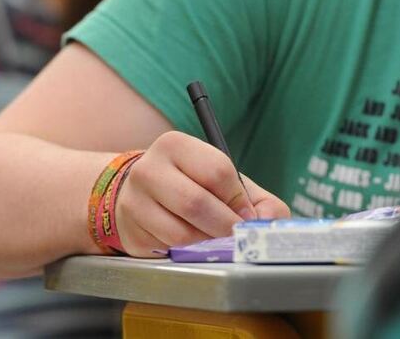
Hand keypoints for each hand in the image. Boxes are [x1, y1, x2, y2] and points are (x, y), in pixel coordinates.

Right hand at [116, 131, 289, 256]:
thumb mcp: (224, 181)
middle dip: (225, 226)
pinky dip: (187, 253)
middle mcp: (148, 169)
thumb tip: (268, 224)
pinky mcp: (131, 232)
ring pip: (181, 234)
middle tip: (236, 236)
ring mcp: (134, 202)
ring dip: (206, 243)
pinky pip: (168, 250)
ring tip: (212, 238)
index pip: (217, 171)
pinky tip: (189, 243)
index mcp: (174, 146)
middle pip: (195, 203)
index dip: (238, 199)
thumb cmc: (191, 185)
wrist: (140, 195)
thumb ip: (258, 200)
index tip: (245, 214)